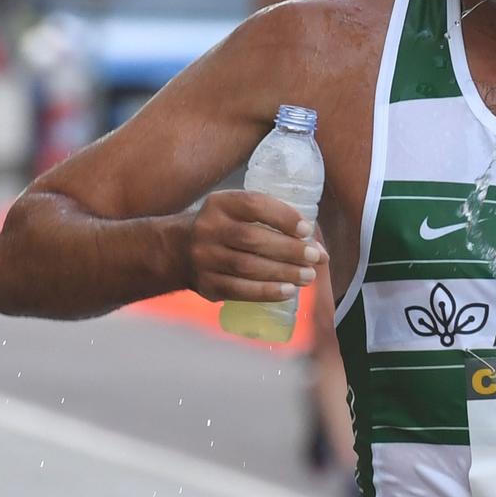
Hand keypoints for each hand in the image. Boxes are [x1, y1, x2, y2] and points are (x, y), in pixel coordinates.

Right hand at [184, 190, 326, 301]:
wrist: (178, 251)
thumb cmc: (225, 229)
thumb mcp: (237, 212)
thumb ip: (272, 221)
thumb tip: (318, 248)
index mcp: (220, 204)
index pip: (254, 205)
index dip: (283, 217)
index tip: (307, 230)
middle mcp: (208, 229)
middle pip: (253, 239)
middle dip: (290, 250)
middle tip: (316, 258)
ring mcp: (204, 258)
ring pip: (248, 267)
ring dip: (284, 273)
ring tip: (308, 277)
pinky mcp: (206, 284)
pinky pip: (239, 290)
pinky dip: (267, 292)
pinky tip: (288, 292)